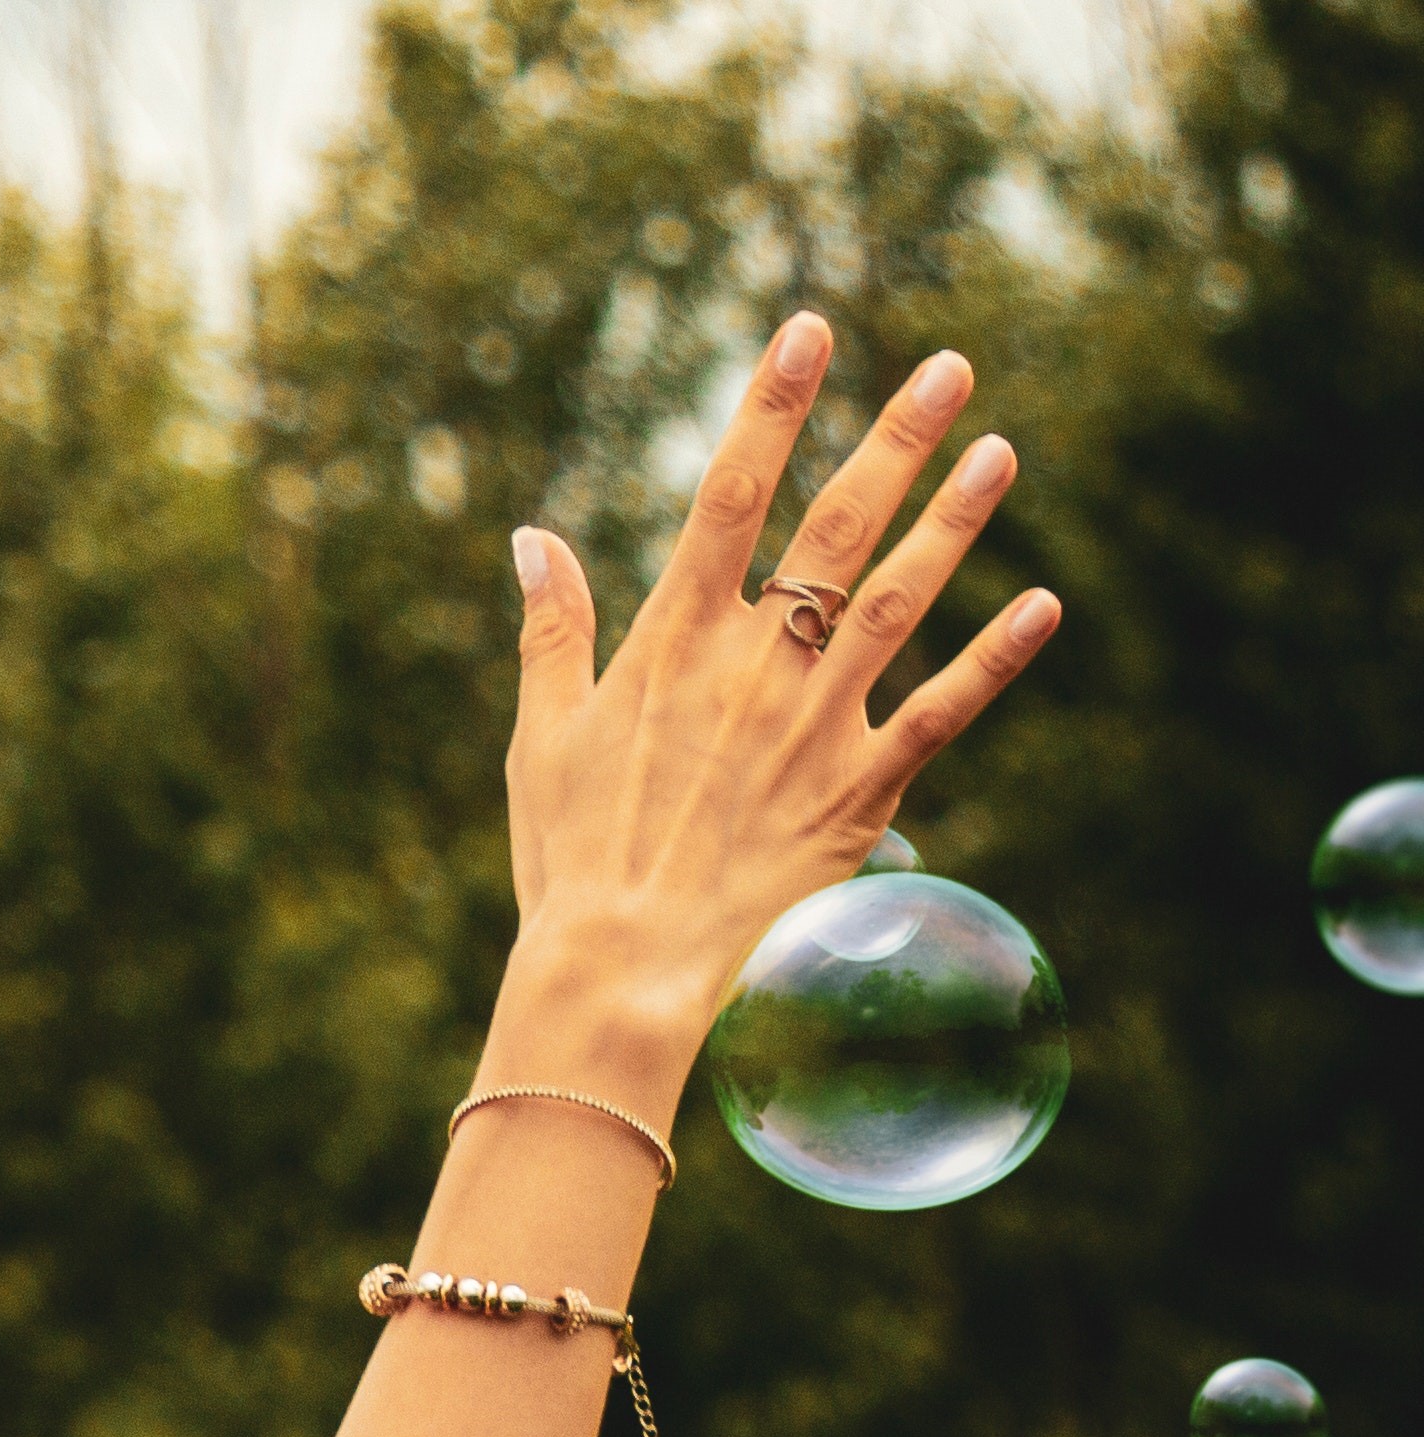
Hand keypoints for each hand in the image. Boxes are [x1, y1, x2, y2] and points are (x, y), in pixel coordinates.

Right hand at [489, 312, 1059, 1100]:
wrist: (619, 972)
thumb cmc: (570, 861)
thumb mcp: (543, 739)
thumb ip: (552, 632)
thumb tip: (533, 539)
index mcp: (672, 645)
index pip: (729, 495)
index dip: (772, 405)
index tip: (811, 327)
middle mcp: (753, 669)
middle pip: (834, 528)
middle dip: (895, 439)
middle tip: (950, 367)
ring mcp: (812, 727)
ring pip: (897, 600)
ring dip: (954, 522)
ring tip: (1000, 451)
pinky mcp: (855, 795)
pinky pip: (940, 715)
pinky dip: (993, 660)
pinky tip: (1041, 604)